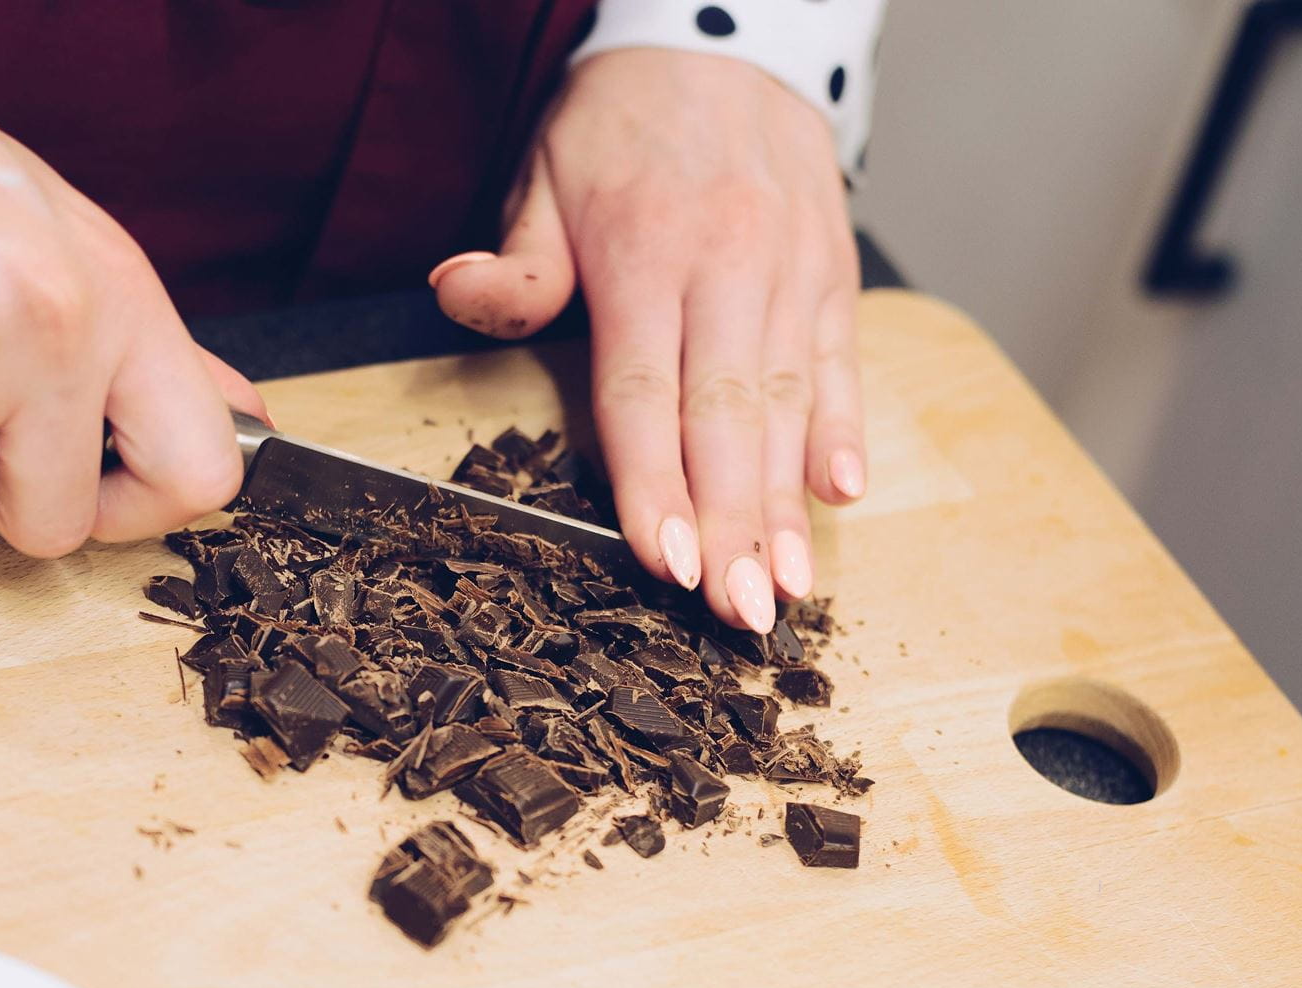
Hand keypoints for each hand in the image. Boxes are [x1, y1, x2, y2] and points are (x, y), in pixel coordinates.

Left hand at [429, 49, 865, 631]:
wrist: (728, 35)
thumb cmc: (620, 123)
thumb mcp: (545, 174)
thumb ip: (516, 258)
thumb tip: (457, 293)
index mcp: (643, 255)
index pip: (644, 394)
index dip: (654, 485)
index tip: (667, 563)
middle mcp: (727, 268)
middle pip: (726, 419)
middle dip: (734, 526)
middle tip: (740, 616)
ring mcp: (790, 272)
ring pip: (789, 404)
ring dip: (789, 505)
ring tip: (789, 587)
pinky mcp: (833, 271)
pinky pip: (841, 360)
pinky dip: (843, 428)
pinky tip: (843, 493)